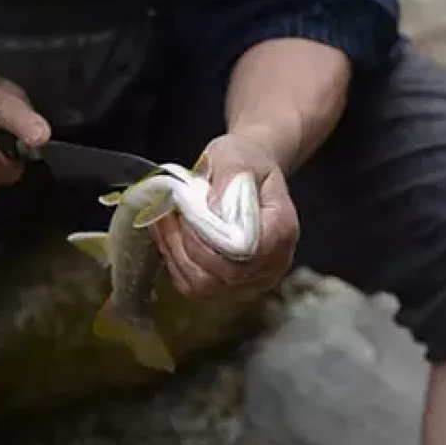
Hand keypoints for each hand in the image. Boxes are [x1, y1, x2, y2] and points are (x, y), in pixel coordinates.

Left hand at [151, 131, 298, 299]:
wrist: (251, 176)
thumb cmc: (247, 164)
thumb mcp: (238, 157)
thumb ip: (228, 178)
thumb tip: (212, 209)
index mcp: (281, 230)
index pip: (245, 251)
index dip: (209, 239)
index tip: (184, 213)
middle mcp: (272, 264)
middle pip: (224, 273)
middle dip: (187, 245)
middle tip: (167, 214)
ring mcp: (252, 281)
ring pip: (205, 286)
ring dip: (176, 255)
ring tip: (164, 223)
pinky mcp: (229, 288)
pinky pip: (195, 288)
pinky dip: (175, 263)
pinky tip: (167, 238)